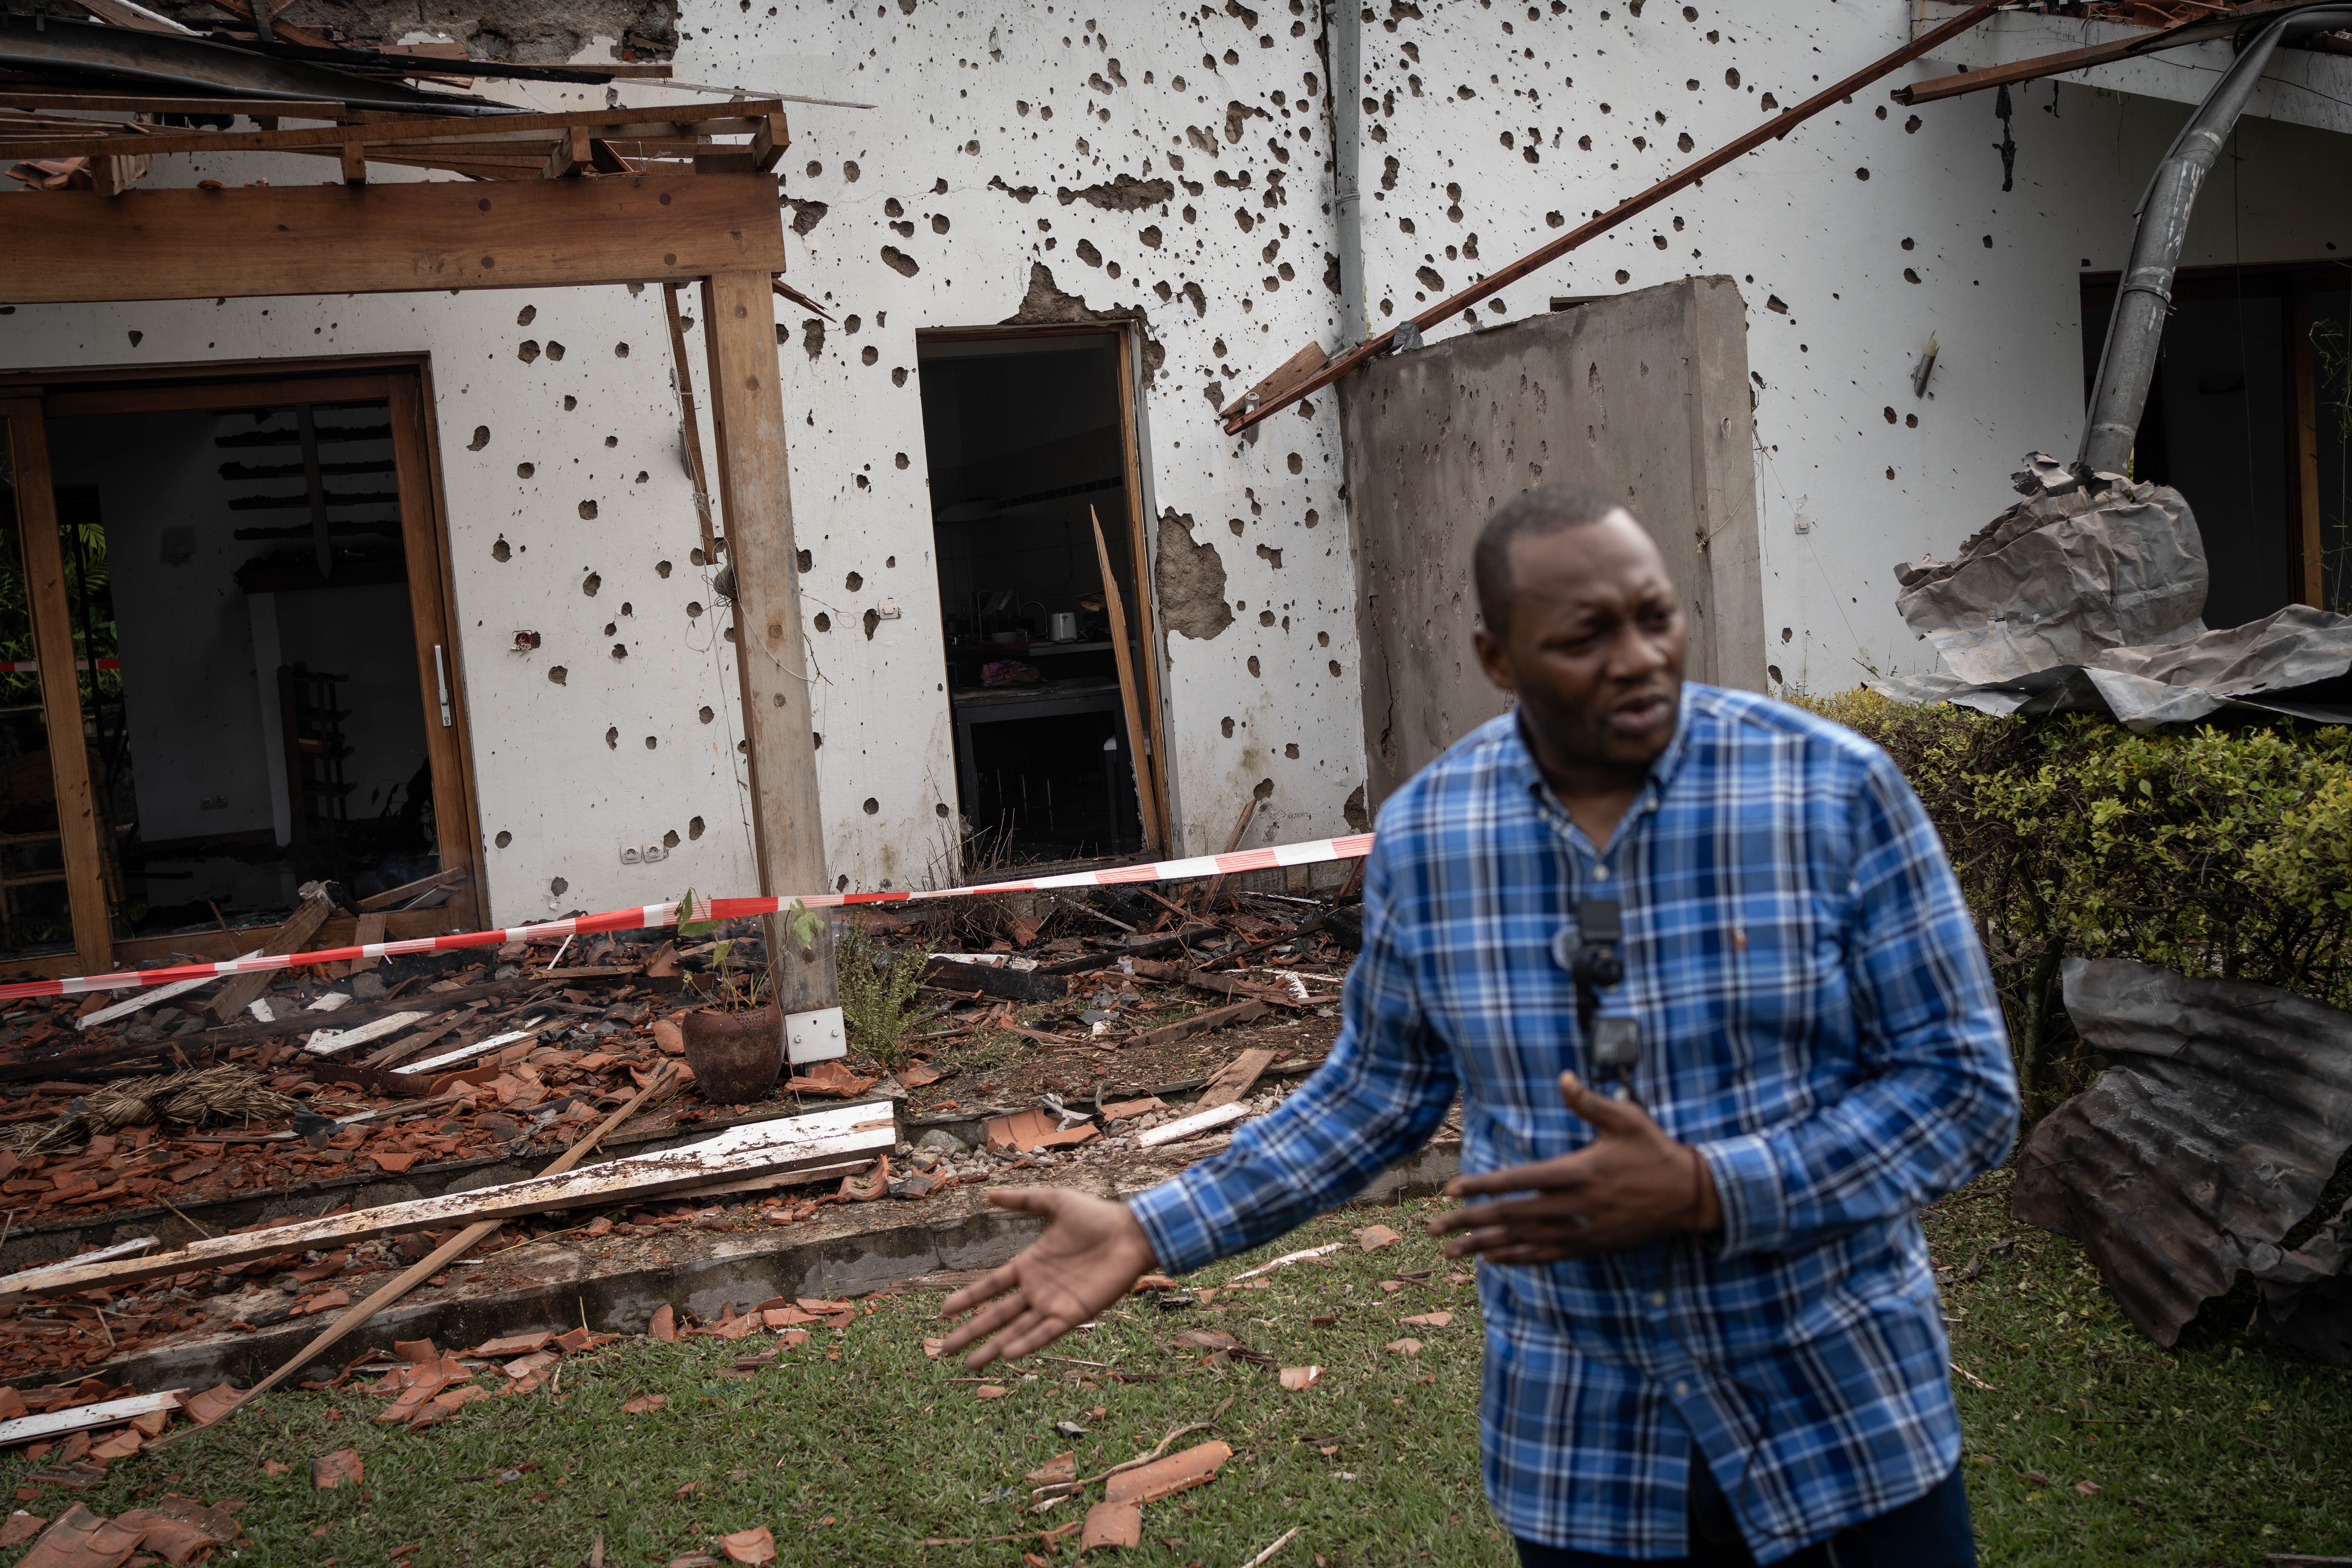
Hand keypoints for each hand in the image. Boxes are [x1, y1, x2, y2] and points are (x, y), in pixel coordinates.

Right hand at [938, 1188, 1159, 1370]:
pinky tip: (1006, 1354)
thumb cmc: (1097, 1216)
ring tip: (970, 1365)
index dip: (968, 1299)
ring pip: (1016, 1330)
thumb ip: (1023, 1201)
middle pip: (996, 1315)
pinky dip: (1026, 1344)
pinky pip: (1046, 1333)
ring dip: (993, 1348)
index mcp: (1030, 1265)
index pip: (991, 1287)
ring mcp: (1054, 1303)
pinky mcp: (1075, 1314)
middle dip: (971, 1332)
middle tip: (943, 1350)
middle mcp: (1038, 1289)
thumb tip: (988, 1194)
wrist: (1132, 1233)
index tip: (943, 1313)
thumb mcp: (1055, 1202)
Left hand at [1426, 1070, 1719, 1263]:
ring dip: (1483, 1245)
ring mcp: (1581, 1231)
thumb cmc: (1654, 1152)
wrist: (1689, 1196)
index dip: (1482, 1186)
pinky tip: (1493, 1259)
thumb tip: (1564, 1078)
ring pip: (1522, 1241)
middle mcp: (1574, 1206)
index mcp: (1577, 1172)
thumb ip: (1590, 1102)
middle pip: (1510, 1216)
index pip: (1519, 1181)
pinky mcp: (1590, 1247)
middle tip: (1433, 1228)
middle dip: (1468, 1222)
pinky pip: (1546, 1256)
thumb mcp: (1626, 1119)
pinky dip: (1517, 1258)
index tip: (1450, 1190)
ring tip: (1449, 1251)